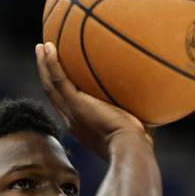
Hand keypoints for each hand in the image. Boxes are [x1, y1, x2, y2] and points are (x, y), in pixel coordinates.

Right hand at [36, 42, 151, 158]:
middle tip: (44, 57)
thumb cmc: (138, 144)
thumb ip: (136, 113)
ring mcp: (72, 112)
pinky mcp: (75, 104)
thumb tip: (152, 98)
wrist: (130, 148)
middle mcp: (72, 120)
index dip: (61, 91)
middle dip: (47, 76)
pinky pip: (58, 79)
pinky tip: (48, 46)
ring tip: (42, 47)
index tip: (61, 77)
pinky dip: (50, 63)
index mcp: (83, 126)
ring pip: (50, 86)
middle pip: (54, 95)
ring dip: (44, 65)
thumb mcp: (135, 126)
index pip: (68, 106)